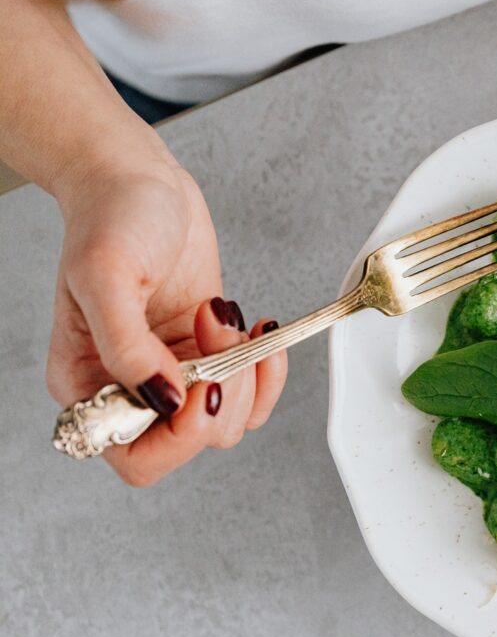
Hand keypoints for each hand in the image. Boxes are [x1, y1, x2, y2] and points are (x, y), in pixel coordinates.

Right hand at [46, 161, 287, 485]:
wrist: (142, 180)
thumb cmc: (111, 217)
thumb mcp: (106, 276)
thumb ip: (127, 349)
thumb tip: (163, 401)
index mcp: (89, 384)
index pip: (136, 456)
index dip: (179, 437)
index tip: (205, 386)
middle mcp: (133, 388)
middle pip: (194, 440)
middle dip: (222, 392)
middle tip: (217, 337)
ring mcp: (175, 372)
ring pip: (231, 418)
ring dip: (245, 371)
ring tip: (222, 316)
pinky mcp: (210, 352)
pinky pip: (253, 389)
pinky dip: (268, 367)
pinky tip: (258, 330)